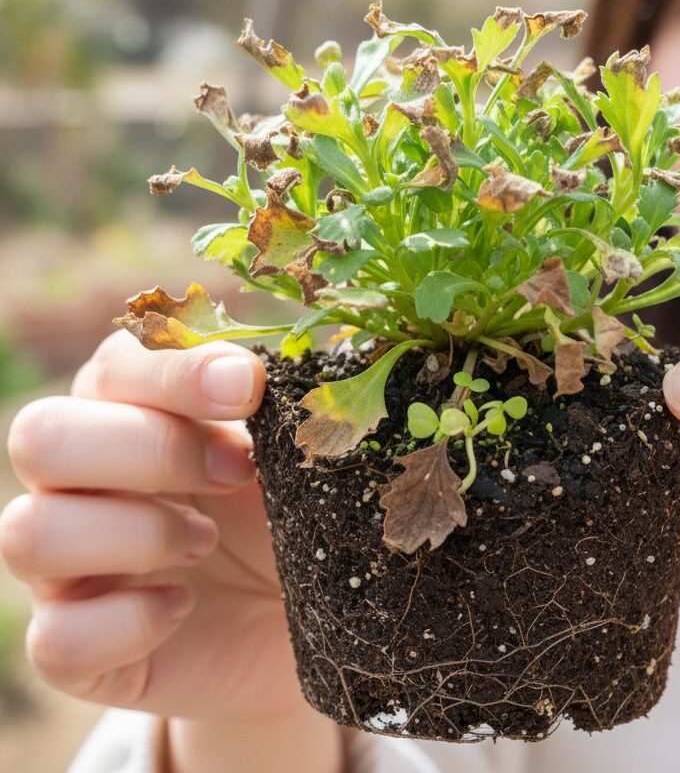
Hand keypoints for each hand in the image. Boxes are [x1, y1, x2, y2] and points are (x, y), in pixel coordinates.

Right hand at [0, 329, 304, 723]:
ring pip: (27, 533)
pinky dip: (129, 622)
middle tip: (237, 471)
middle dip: (150, 449)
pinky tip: (182, 607)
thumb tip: (252, 371)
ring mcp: (70, 570)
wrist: (313, 618)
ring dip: (136, 531)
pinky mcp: (80, 652)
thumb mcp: (295, 456)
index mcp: (134, 415)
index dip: (175, 371)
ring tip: (206, 540)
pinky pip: (55, 640)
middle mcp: (83, 484)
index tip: (250, 389)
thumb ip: (272, 407)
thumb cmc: (298, 515)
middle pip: (40, 436)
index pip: (112, 365)